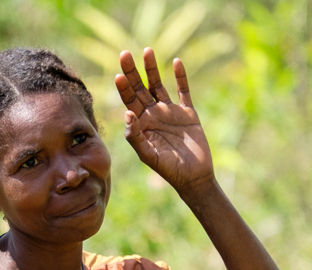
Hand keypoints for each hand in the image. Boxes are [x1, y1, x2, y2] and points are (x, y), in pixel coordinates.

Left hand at [114, 48, 214, 192]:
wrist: (193, 177)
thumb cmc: (168, 169)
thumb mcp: (148, 155)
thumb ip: (135, 135)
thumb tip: (127, 113)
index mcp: (141, 124)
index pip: (128, 101)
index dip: (123, 88)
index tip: (118, 75)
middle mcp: (153, 115)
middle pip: (140, 89)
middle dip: (132, 72)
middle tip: (124, 54)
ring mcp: (170, 112)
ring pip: (158, 85)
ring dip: (152, 69)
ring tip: (147, 50)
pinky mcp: (188, 112)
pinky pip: (183, 91)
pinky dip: (180, 77)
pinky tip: (176, 62)